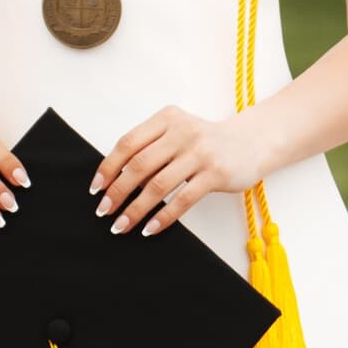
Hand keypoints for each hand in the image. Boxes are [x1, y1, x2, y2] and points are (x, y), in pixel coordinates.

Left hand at [92, 106, 267, 235]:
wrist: (251, 142)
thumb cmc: (206, 142)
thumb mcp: (178, 133)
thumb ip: (151, 147)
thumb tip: (115, 180)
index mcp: (167, 119)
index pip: (128, 143)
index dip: (108, 167)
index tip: (96, 189)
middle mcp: (182, 132)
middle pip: (139, 165)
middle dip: (117, 192)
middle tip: (104, 212)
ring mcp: (200, 153)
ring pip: (157, 185)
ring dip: (135, 209)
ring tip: (122, 225)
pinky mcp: (215, 173)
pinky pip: (182, 199)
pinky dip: (163, 217)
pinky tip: (150, 228)